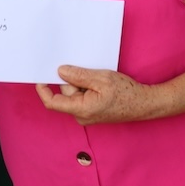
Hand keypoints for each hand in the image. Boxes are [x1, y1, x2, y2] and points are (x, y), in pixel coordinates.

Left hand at [35, 65, 156, 124]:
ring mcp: (87, 114)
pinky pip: (82, 96)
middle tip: (86, 70)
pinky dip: (87, 87)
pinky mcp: (92, 110)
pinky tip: (100, 83)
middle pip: (65, 93)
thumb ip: (79, 76)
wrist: (144, 104)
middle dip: (72, 80)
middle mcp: (81, 115)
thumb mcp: (101, 79)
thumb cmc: (126, 93)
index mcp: (81, 109)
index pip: (52, 102)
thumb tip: (60, 72)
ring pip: (74, 93)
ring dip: (82, 82)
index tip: (40, 76)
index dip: (43, 89)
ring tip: (98, 78)